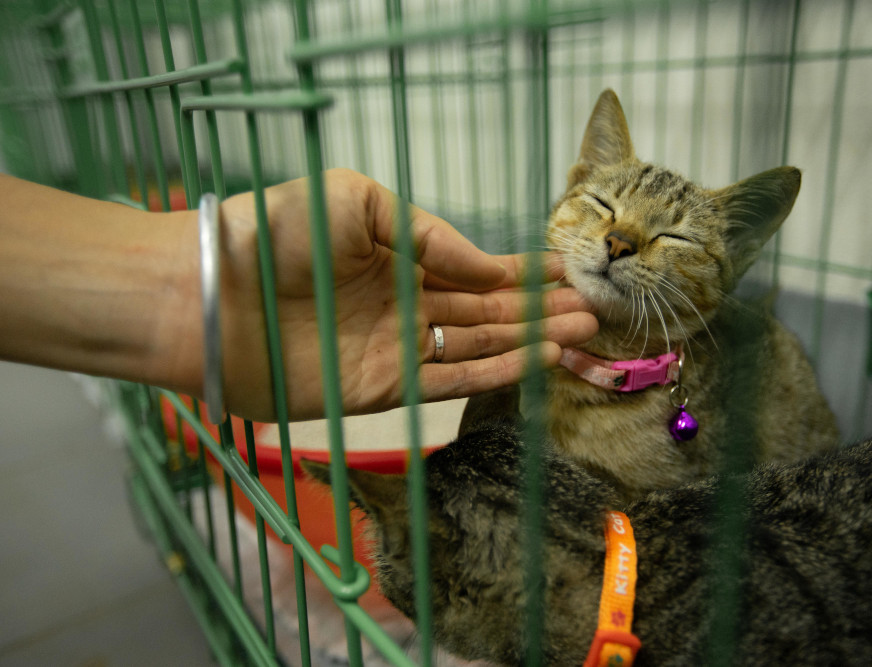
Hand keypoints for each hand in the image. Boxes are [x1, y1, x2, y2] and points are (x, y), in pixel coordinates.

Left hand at [206, 169, 596, 420]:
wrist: (209, 295)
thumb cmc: (272, 235)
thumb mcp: (356, 200)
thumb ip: (427, 232)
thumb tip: (487, 268)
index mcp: (396, 258)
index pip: (472, 268)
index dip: (520, 272)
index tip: (565, 270)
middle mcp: (402, 305)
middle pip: (485, 312)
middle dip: (538, 309)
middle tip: (590, 308)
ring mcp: (396, 348)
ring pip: (479, 348)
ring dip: (530, 341)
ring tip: (579, 332)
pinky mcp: (384, 388)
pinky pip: (452, 383)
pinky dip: (497, 374)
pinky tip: (536, 361)